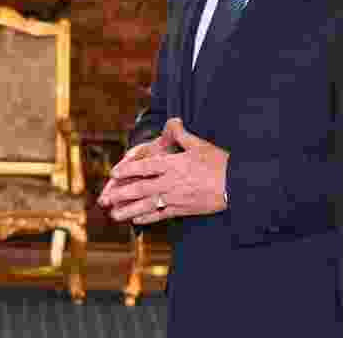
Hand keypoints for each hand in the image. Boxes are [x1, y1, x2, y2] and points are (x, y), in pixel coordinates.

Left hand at [98, 118, 227, 224]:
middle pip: (141, 189)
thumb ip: (181, 134)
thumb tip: (172, 120)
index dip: (128, 170)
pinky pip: (161, 215)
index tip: (113, 174)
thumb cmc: (218, 163)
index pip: (145, 167)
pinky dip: (148, 218)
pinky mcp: (183, 210)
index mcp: (173, 164)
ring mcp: (176, 198)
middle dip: (122, 194)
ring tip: (114, 215)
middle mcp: (171, 182)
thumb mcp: (200, 144)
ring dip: (129, 211)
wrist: (236, 185)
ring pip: (148, 205)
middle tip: (106, 199)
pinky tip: (137, 221)